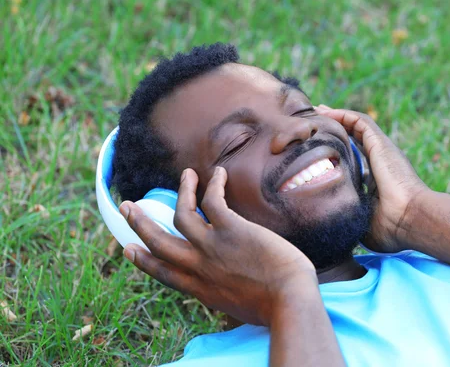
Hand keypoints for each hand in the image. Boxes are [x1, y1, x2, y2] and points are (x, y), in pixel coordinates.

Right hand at [119, 167, 316, 326]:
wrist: (289, 302)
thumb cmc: (273, 307)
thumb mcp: (237, 307)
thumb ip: (225, 293)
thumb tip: (230, 287)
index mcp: (200, 289)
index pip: (164, 272)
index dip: (143, 260)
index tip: (129, 248)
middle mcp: (199, 267)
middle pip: (159, 242)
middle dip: (139, 223)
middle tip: (127, 206)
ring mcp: (212, 247)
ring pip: (181, 214)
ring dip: (182, 191)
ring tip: (186, 174)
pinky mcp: (231, 230)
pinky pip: (213, 201)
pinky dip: (213, 185)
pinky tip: (218, 174)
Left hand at [315, 105, 429, 251]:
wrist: (409, 220)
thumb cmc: (389, 229)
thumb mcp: (361, 221)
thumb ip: (347, 215)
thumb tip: (328, 219)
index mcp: (375, 181)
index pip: (354, 162)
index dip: (337, 154)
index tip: (318, 151)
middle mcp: (379, 163)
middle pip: (354, 139)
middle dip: (334, 130)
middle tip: (314, 124)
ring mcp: (381, 151)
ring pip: (356, 126)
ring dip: (336, 117)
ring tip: (316, 111)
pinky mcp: (381, 144)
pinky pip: (360, 122)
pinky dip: (343, 115)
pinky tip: (325, 112)